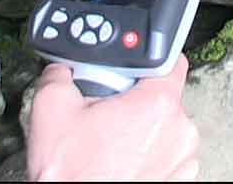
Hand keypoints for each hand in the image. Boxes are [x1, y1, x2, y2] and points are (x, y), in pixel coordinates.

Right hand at [26, 57, 199, 180]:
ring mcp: (182, 160)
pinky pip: (167, 153)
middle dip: (135, 97)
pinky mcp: (177, 181)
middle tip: (105, 111)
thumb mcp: (51, 107)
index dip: (145, 60)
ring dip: (142, 127)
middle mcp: (180, 131)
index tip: (129, 68)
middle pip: (163, 94)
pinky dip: (148, 153)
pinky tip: (119, 159)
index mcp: (158, 104)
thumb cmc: (71, 175)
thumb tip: (64, 68)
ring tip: (109, 140)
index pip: (170, 60)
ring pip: (165, 125)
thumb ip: (62, 73)